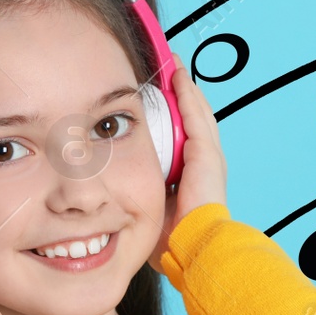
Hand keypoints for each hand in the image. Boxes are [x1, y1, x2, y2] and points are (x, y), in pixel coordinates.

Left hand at [148, 52, 227, 274]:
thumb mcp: (149, 213)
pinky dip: (187, 95)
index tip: (159, 97)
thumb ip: (137, 199)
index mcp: (193, 177)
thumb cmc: (174, 241)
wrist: (195, 249)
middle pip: (193, 119)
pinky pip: (195, 116)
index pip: (184, 137)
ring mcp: (209, 158)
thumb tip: (106, 200)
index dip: (174, 115)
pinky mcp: (207, 154)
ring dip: (185, 88)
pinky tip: (177, 76)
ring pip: (196, 112)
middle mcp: (205, 164)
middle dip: (181, 94)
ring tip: (173, 65)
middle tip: (169, 69)